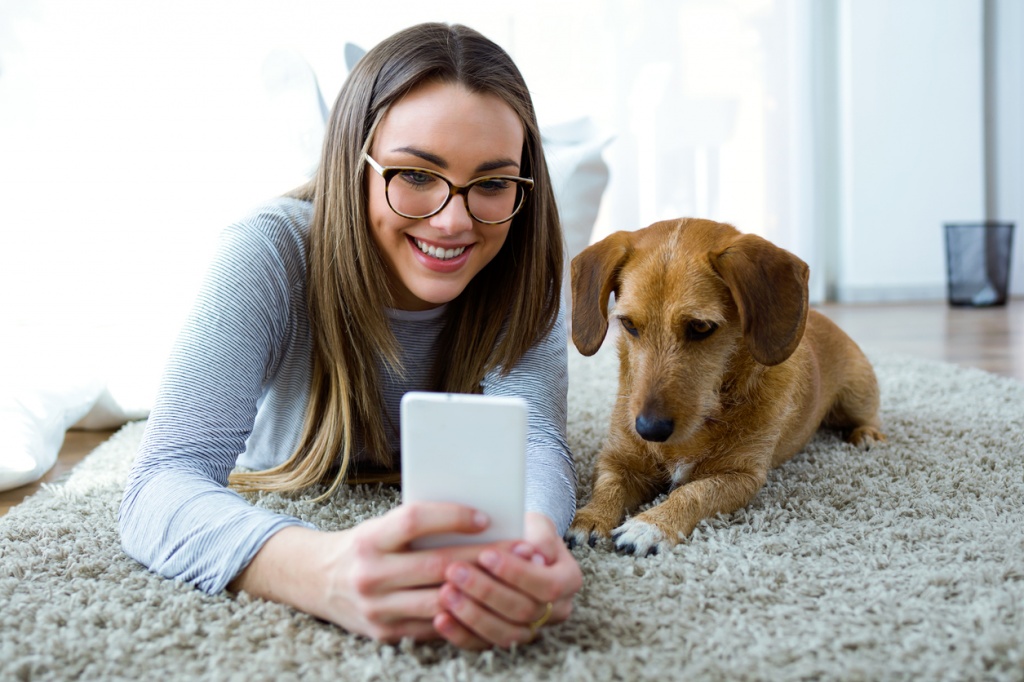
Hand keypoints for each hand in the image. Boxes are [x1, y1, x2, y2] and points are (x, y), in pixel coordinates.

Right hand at [230, 501, 504, 644]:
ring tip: (512, 578)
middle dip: (483, 557)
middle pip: (436, 565)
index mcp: (369, 539)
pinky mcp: (385, 634)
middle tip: (519, 549)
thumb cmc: (363, 546)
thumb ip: (417, 525)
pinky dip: (462, 614)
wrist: (316, 580)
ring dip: (481, 590)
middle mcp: (370, 574)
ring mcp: (376, 609)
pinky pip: (433, 626)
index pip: (413, 521)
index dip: (451, 516)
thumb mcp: (380, 527)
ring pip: (440, 600)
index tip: (484, 516)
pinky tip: (488, 604)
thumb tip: (476, 519)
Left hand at [433, 512, 582, 648]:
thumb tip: (536, 553)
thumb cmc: (524, 531)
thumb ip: (540, 535)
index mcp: (568, 580)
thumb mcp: (536, 523)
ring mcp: (531, 629)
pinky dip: (461, 634)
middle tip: (454, 570)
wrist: (514, 547)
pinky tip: (440, 618)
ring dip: (471, 615)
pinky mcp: (504, 639)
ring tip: (445, 592)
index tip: (485, 555)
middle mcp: (556, 610)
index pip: (547, 585)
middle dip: (486, 591)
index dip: (516, 573)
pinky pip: (484, 645)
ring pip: (505, 633)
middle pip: (523, 610)